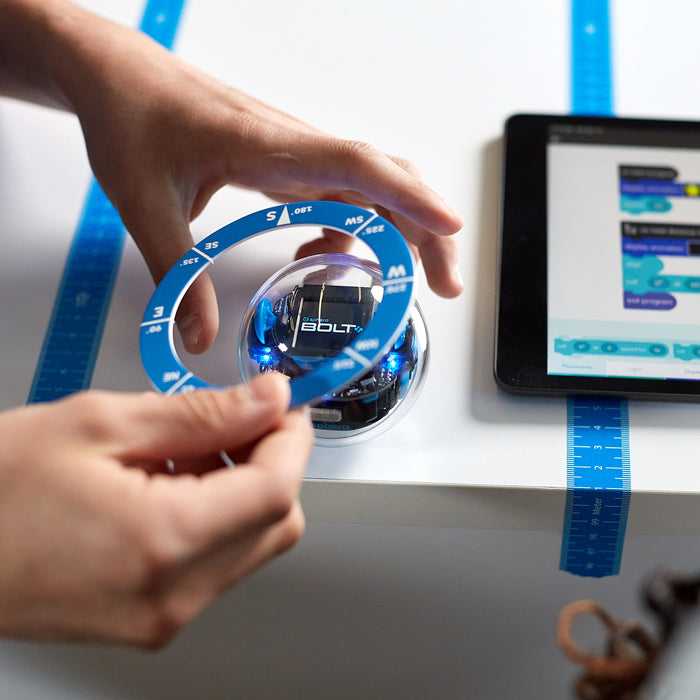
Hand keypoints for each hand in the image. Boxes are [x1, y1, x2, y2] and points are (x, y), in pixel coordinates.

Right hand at [0, 373, 311, 647]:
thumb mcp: (100, 424)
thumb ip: (202, 412)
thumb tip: (268, 399)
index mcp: (161, 543)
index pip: (277, 491)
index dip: (292, 438)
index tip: (282, 404)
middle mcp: (170, 597)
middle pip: (276, 522)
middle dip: (270, 460)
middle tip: (235, 418)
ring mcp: (161, 618)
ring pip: (251, 543)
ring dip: (242, 486)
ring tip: (185, 449)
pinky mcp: (149, 621)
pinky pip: (215, 563)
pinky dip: (214, 516)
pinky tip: (171, 483)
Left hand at [32, 1, 462, 352]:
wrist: (120, 78)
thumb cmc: (135, 118)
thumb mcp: (147, 205)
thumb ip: (177, 274)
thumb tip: (197, 337)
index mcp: (268, 147)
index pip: (356, 165)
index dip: (409, 196)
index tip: (450, 227)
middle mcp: (295, 148)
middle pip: (385, 182)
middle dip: (425, 231)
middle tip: (443, 285)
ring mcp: (295, 156)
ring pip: (370, 190)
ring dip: (396, 234)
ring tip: (395, 284)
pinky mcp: (286, 165)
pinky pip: (338, 197)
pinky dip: (347, 232)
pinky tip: (319, 258)